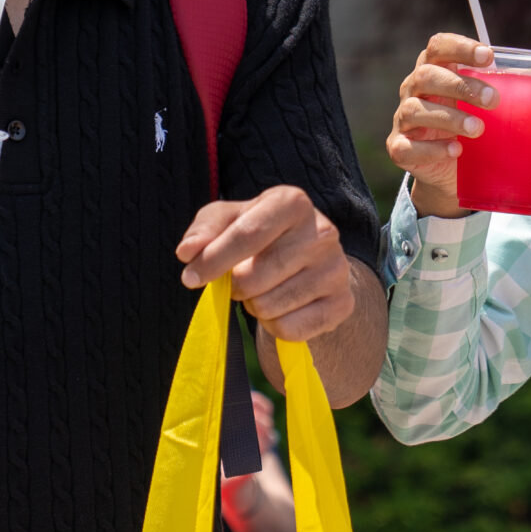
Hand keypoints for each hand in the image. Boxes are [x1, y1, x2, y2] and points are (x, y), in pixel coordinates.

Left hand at [176, 185, 356, 342]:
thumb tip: (187, 252)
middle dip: (235, 286)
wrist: (311, 264)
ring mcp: (336, 269)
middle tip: (240, 281)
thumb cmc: (261, 235)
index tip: (190, 278)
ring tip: (264, 290)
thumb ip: (205, 229)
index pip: (247, 234)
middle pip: (253, 278)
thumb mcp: (229, 220)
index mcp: (293, 202)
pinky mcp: (342, 303)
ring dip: (254, 306)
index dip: (213, 260)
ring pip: (268, 307)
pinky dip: (274, 326)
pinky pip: (288, 330)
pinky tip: (282, 307)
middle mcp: (322, 231)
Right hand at [386, 33, 530, 217]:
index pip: (439, 45)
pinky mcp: (401, 148)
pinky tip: (455, 152)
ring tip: (479, 130)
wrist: (454, 172)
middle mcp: (416, 88)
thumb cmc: (478, 120)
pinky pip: (407, 145)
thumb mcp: (507, 100)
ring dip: (449, 118)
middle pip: (427, 75)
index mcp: (439, 68)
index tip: (488, 57)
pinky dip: (431, 148)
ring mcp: (405, 119)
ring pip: (417, 109)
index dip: (459, 47)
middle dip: (460, 86)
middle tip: (493, 101)